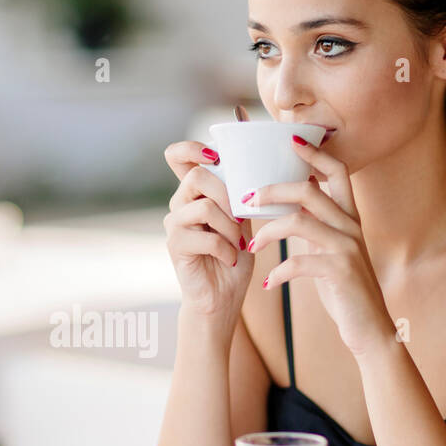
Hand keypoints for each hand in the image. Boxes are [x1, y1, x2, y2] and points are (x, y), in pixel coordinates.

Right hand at [162, 140, 254, 327]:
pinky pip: (206, 236)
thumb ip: (244, 195)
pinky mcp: (175, 246)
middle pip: (197, 175)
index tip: (216, 156)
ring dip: (231, 226)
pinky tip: (231, 258)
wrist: (223, 298)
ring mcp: (175, 224)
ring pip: (204, 206)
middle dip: (228, 194)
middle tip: (243, 217)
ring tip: (238, 244)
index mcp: (195, 193)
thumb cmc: (234, 258)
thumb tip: (271, 164)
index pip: (177, 156)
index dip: (192, 147)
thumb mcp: (245, 221)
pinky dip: (226, 248)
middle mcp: (180, 204)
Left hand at [244, 134, 394, 359]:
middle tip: (246, 199)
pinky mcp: (341, 272)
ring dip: (267, 231)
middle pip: (308, 190)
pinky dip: (278, 272)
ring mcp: (347, 248)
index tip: (290, 139)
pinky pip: (300, 262)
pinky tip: (268, 283)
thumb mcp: (329, 249)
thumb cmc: (344, 288)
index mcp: (349, 217)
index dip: (315, 152)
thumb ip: (314, 225)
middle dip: (273, 189)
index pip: (337, 171)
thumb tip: (288, 202)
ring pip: (299, 222)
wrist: (369, 327)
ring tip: (251, 244)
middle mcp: (351, 226)